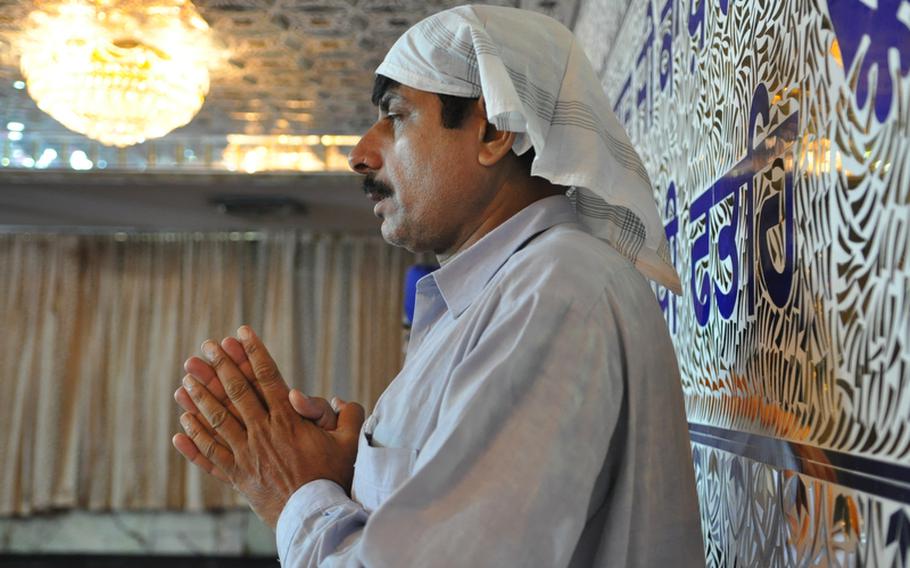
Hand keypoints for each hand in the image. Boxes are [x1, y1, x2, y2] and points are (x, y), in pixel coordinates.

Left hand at [173, 336, 339, 481]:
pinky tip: (181, 427)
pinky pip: (210, 456)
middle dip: (220, 366)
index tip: (240, 333)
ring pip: (217, 420)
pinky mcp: (238, 475)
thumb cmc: (333, 477)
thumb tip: (337, 398)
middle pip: (236, 392)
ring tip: (185, 379)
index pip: (267, 377)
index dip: (253, 352)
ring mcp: (246, 454)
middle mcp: (262, 432)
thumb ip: (348, 414)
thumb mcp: (349, 441)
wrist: (314, 515)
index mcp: (288, 419)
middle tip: (205, 347)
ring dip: (200, 398)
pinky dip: (194, 441)